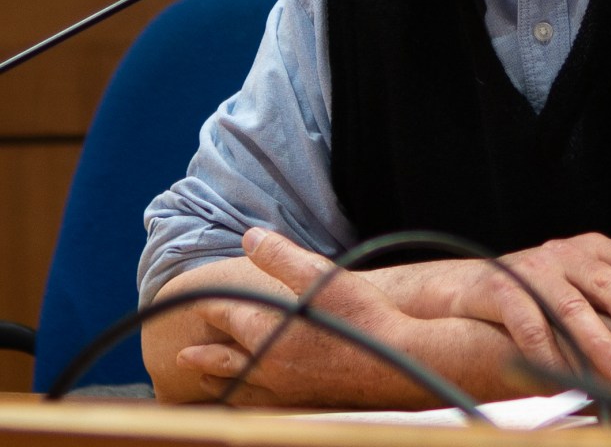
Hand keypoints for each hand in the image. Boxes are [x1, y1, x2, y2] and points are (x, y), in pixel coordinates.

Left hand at [176, 229, 418, 407]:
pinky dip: (242, 403)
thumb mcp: (321, 275)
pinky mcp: (301, 403)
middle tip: (180, 357)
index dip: (210, 306)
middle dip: (201, 356)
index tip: (195, 302)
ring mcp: (284, 389)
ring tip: (204, 381)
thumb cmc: (360, 316)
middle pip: (223, 361)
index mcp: (267, 331)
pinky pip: (258, 406)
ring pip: (237, 389)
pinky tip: (246, 402)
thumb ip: (281, 256)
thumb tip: (250, 237)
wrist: (396, 362)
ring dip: (216, 382)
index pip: (227, 314)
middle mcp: (268, 364)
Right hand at [446, 232, 610, 382]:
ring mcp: (532, 271)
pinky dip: (548, 355)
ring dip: (598, 341)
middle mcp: (564, 255)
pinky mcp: (501, 291)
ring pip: (570, 306)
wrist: (468, 288)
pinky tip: (564, 379)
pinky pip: (528, 325)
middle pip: (605, 280)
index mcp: (589, 250)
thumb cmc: (537, 292)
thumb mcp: (577, 285)